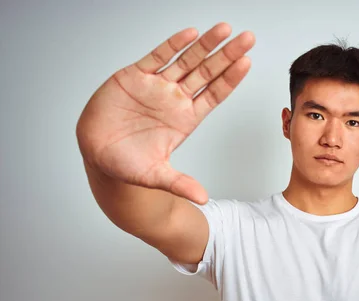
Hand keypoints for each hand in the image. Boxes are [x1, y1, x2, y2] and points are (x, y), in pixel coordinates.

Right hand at [76, 23, 254, 204]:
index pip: (215, 94)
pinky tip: (190, 33)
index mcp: (186, 119)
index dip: (231, 79)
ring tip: (224, 28)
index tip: (247, 63)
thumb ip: (179, 183)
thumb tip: (202, 199)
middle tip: (247, 38)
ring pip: (186, 60)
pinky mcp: (134, 77)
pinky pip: (157, 56)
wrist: (97, 155)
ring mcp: (157, 86)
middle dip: (227, 55)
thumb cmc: (128, 164)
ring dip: (205, 44)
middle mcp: (175, 99)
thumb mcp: (155, 176)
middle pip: (207, 72)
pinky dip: (172, 45)